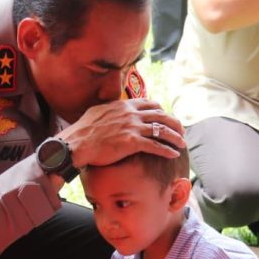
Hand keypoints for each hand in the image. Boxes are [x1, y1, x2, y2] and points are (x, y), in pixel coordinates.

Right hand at [62, 98, 186, 168]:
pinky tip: (174, 154)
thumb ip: (109, 109)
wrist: (76, 143)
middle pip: (160, 115)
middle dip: (173, 123)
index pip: (149, 104)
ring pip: (161, 130)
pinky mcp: (132, 142)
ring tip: (182, 143)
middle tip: (180, 130)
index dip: (161, 111)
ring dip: (175, 136)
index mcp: (123, 105)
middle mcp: (131, 114)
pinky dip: (167, 150)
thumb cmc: (83, 131)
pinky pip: (155, 145)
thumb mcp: (97, 112)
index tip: (166, 117)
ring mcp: (132, 127)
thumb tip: (110, 108)